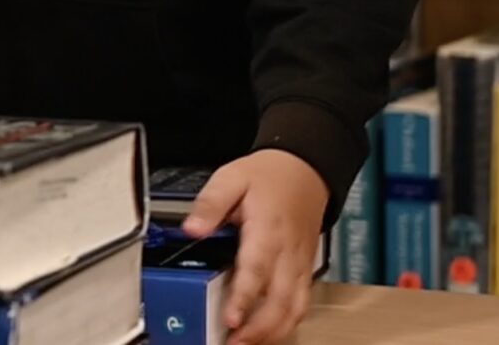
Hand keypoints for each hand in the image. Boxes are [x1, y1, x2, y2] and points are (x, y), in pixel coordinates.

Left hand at [183, 149, 327, 344]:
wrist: (305, 170)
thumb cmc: (268, 176)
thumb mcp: (231, 178)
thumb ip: (210, 204)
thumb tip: (192, 228)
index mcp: (268, 231)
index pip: (256, 271)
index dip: (244, 298)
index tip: (231, 319)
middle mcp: (288, 253)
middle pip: (280, 300)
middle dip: (259, 328)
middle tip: (235, 343)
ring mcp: (300, 265)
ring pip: (296, 308)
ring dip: (275, 332)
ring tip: (248, 344)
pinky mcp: (306, 270)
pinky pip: (302, 303)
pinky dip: (289, 323)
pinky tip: (270, 334)